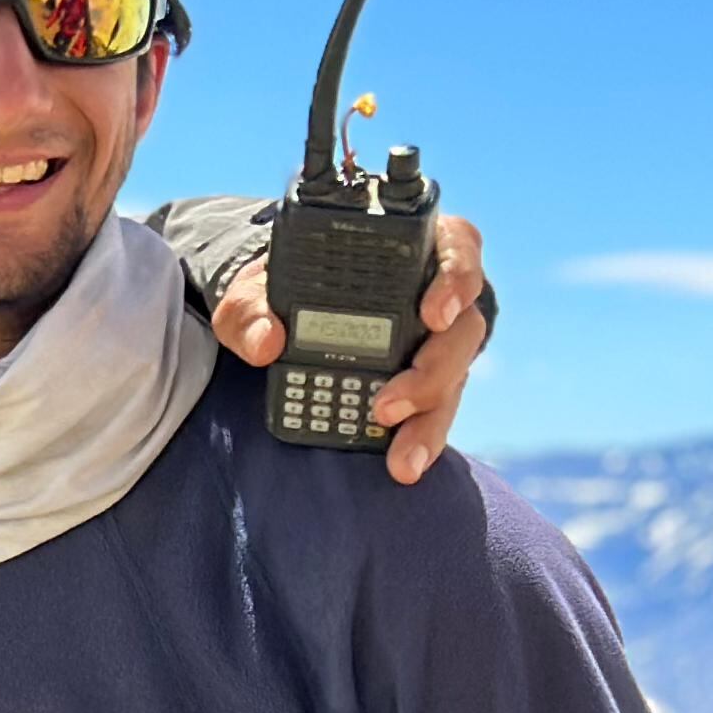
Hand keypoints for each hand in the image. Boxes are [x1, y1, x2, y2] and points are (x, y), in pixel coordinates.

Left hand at [208, 213, 489, 487]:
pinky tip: (404, 464)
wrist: (281, 319)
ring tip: (400, 456)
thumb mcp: (253, 294)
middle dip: (432, 371)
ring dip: (428, 419)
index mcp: (411, 252)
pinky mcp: (429, 382)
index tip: (432, 314)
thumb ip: (250, 309)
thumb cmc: (280, 293)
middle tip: (387, 404)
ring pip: (455, 377)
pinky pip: (436, 411)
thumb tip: (266, 342)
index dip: (455, 279)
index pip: (457, 248)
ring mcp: (437, 344)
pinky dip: (422, 438)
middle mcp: (437, 297)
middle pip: (463, 328)